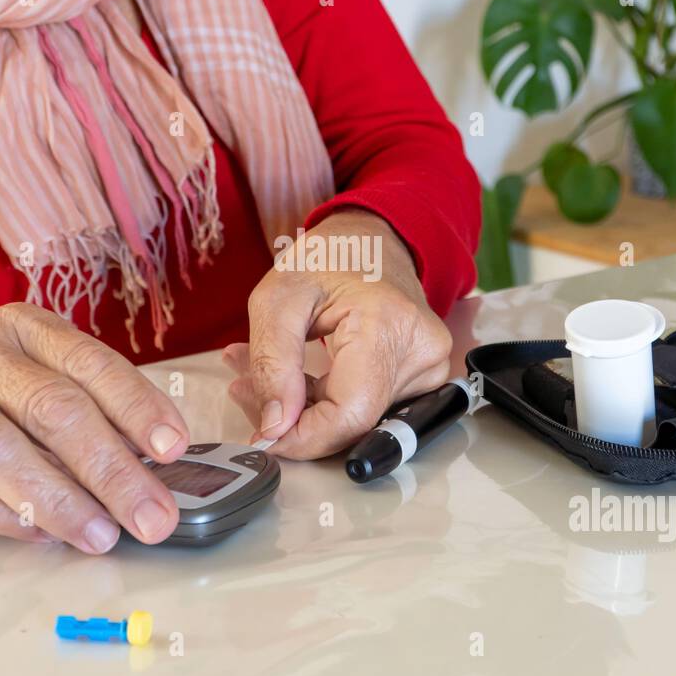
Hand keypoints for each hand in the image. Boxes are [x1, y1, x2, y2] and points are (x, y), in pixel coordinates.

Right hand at [0, 302, 188, 552]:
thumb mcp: (26, 364)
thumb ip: (80, 400)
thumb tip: (146, 458)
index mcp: (24, 328)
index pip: (90, 364)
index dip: (136, 406)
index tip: (173, 447)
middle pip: (54, 409)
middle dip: (112, 469)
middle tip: (152, 516)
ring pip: (2, 447)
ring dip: (58, 499)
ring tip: (100, 535)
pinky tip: (36, 533)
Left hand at [224, 210, 451, 458]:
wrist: (373, 238)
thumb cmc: (329, 256)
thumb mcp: (278, 298)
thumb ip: (272, 364)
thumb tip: (275, 426)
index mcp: (388, 327)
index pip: (351, 415)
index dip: (304, 437)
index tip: (263, 432)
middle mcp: (421, 352)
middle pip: (353, 422)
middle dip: (294, 419)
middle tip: (245, 388)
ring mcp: (430, 367)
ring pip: (358, 420)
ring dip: (306, 410)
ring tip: (263, 375)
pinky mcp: (425, 376)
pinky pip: (369, 409)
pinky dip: (326, 402)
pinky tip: (298, 379)